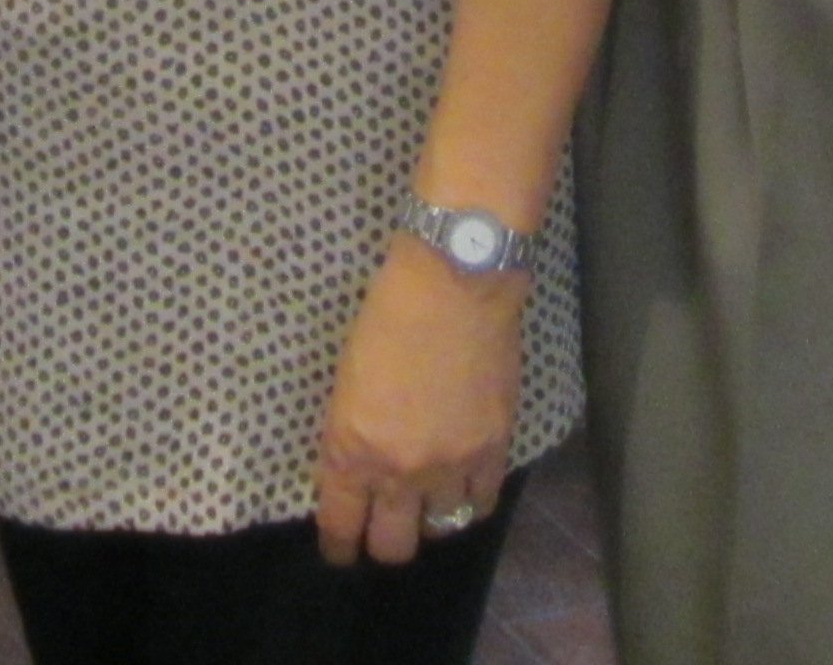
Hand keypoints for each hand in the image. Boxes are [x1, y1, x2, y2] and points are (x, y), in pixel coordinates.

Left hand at [310, 240, 521, 568]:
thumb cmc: (387, 316)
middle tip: (385, 532)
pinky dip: (471, 501)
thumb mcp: (346, 382)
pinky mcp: (493, 450)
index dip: (339, 546)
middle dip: (384, 545)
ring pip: (440, 529)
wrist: (454, 284)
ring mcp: (450, 466)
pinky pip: (482, 502)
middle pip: (392, 545)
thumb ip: (351, 436)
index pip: (340, 525)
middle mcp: (399, 471)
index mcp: (352, 450)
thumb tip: (357, 470)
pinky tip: (465, 488)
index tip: (341, 550)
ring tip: (429, 506)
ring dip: (431, 521)